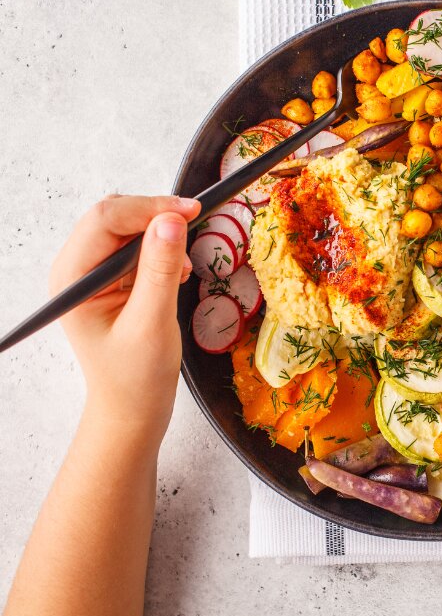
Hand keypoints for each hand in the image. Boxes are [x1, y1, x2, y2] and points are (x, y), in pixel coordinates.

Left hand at [49, 195, 199, 439]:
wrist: (133, 407)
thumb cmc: (136, 376)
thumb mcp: (153, 322)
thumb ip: (160, 269)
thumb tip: (172, 221)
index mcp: (73, 279)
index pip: (106, 219)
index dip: (150, 209)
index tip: (192, 211)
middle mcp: (77, 270)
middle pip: (114, 215)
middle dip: (155, 216)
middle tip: (194, 223)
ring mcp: (94, 273)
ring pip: (128, 227)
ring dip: (160, 234)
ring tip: (182, 268)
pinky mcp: (113, 279)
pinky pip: (138, 245)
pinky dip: (162, 249)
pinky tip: (177, 273)